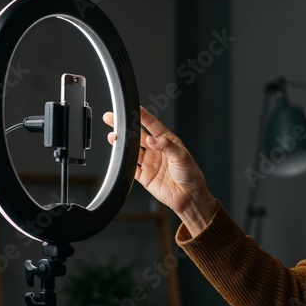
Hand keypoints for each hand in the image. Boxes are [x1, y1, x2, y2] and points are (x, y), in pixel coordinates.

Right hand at [104, 107, 216, 235]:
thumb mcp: (182, 156)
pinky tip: (119, 156)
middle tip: (114, 119)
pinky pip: (131, 167)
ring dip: (122, 143)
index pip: (152, 125)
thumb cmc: (191, 175)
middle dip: (126, 126)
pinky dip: (124, 162)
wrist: (189, 197)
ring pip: (132, 150)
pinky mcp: (145, 176)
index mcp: (168, 141)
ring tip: (113, 137)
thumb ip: (167, 146)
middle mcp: (157, 150)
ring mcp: (150, 163)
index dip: (143, 116)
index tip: (134, 108)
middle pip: (138, 135)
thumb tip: (152, 140)